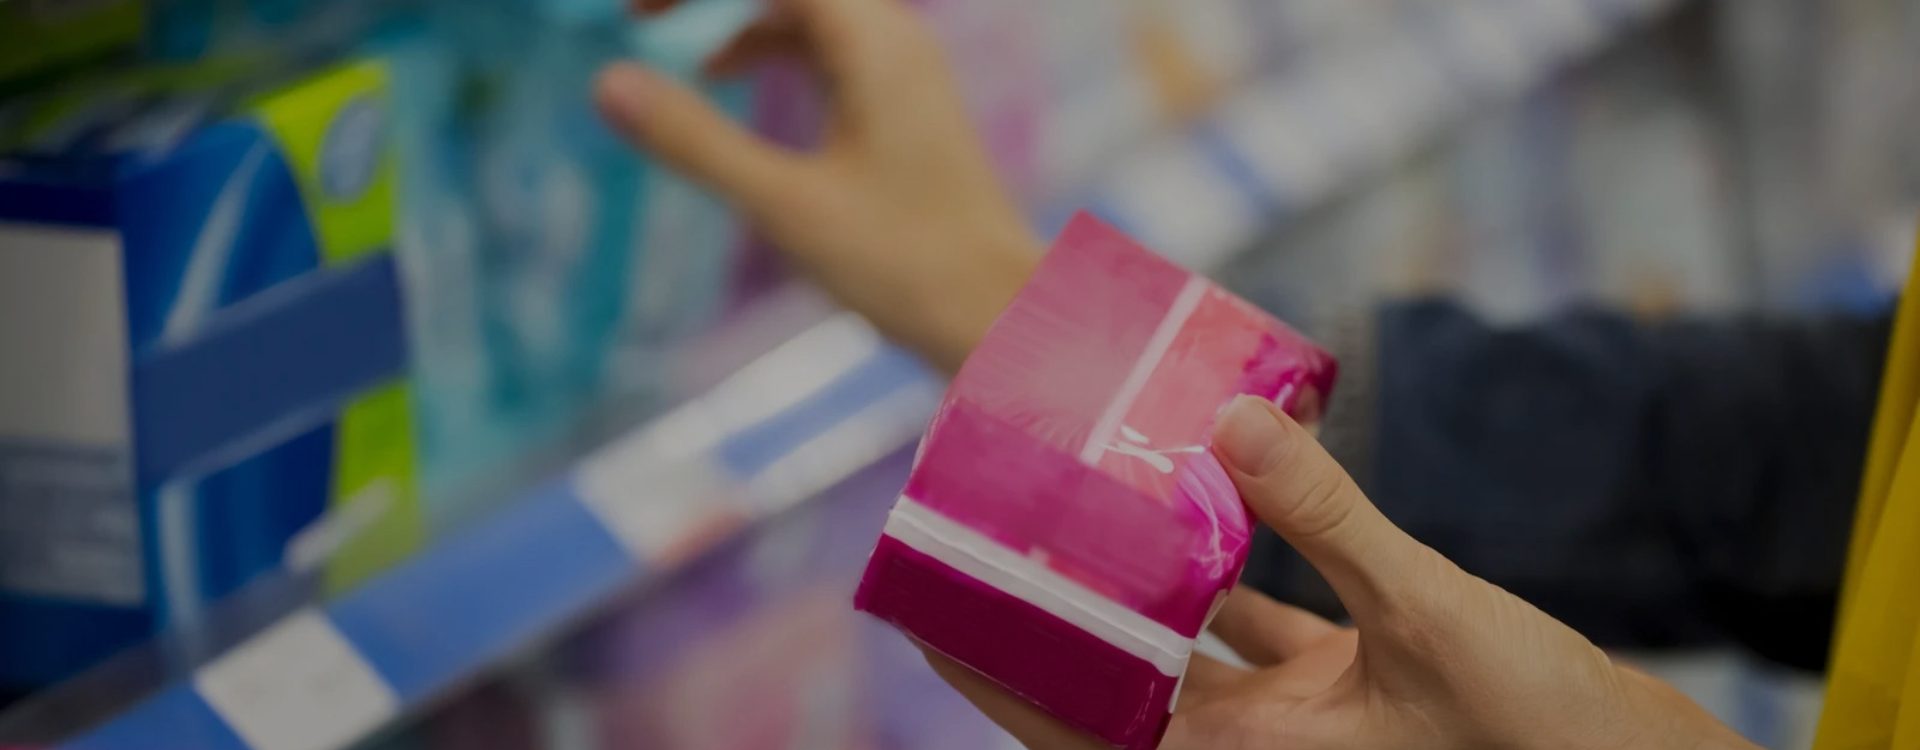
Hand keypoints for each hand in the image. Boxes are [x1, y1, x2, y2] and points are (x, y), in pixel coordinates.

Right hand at [595, 0, 1038, 372]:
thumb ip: (695, 140)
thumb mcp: (783, 205)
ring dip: (734, 10)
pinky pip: (823, 38)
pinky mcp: (902, 99)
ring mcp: (903, 65)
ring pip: (806, 6)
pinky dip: (767, 40)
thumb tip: (607, 82)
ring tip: (664, 40)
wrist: (999, 315)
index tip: (629, 12)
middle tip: (637, 16)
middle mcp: (895, 35)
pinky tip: (723, 75)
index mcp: (872, 41)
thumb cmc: (905, 265)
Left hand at [931, 395, 1758, 749]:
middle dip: (1053, 628)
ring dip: (1139, 593)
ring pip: (1185, 654)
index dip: (1002, 680)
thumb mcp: (1425, 612)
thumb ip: (1325, 515)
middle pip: (1115, 690)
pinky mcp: (1348, 690)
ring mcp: (1301, 723)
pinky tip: (1215, 506)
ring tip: (1086, 518)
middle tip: (992, 554)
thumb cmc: (1537, 729)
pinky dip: (1232, 574)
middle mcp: (1257, 746)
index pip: (1085, 726)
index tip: (933, 623)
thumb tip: (1225, 420)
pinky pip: (1259, 629)